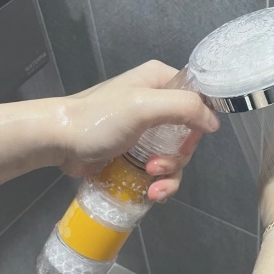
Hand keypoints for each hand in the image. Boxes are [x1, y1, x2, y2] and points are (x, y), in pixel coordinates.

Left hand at [58, 60, 219, 201]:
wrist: (58, 142)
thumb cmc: (99, 120)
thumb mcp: (144, 106)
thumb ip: (184, 108)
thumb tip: (214, 123)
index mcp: (161, 81)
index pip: (198, 99)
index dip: (198, 124)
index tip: (187, 141)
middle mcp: (158, 103)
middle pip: (189, 134)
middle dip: (178, 156)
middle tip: (157, 165)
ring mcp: (149, 129)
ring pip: (178, 155)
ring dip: (170, 173)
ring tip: (151, 182)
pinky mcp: (139, 151)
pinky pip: (163, 168)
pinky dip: (161, 182)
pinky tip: (152, 192)